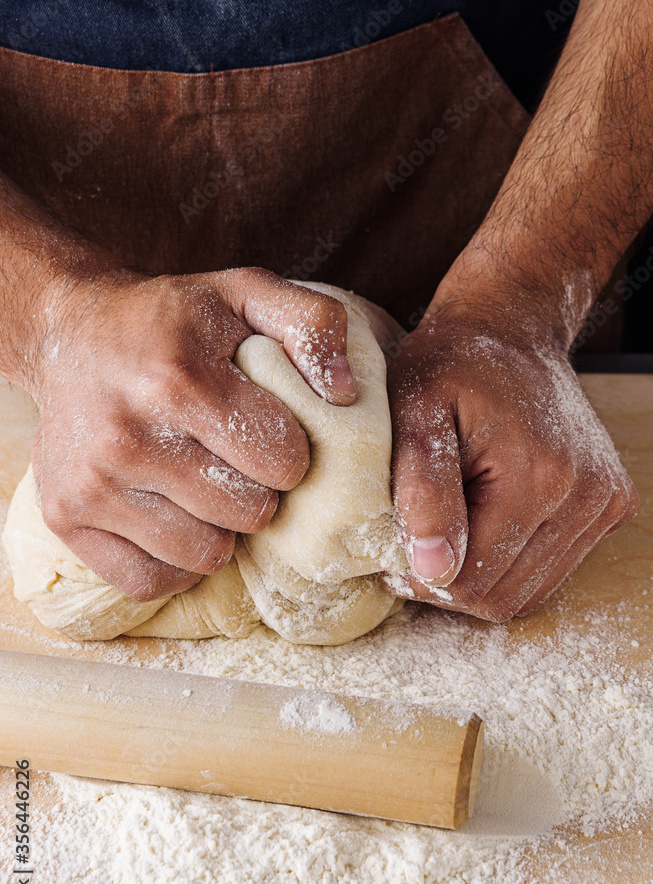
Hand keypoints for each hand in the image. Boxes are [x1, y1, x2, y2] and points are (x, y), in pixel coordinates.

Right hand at [30, 267, 354, 600]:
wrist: (69, 333)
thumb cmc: (171, 320)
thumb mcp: (245, 292)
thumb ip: (312, 324)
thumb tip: (346, 395)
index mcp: (178, 380)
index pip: (284, 462)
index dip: (289, 450)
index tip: (267, 430)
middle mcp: (127, 436)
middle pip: (249, 513)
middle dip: (257, 490)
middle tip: (232, 458)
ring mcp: (90, 483)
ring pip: (205, 555)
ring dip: (217, 527)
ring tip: (200, 483)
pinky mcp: (65, 517)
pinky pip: (151, 581)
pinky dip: (173, 561)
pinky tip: (171, 517)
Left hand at [383, 291, 637, 621]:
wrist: (510, 329)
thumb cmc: (450, 366)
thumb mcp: (415, 412)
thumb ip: (421, 492)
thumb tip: (431, 571)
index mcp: (540, 477)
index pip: (470, 583)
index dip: (420, 578)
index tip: (390, 547)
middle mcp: (587, 497)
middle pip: (502, 597)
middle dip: (448, 581)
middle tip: (414, 539)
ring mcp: (605, 504)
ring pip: (527, 593)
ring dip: (479, 574)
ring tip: (448, 525)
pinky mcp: (611, 505)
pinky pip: (549, 571)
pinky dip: (510, 562)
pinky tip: (484, 518)